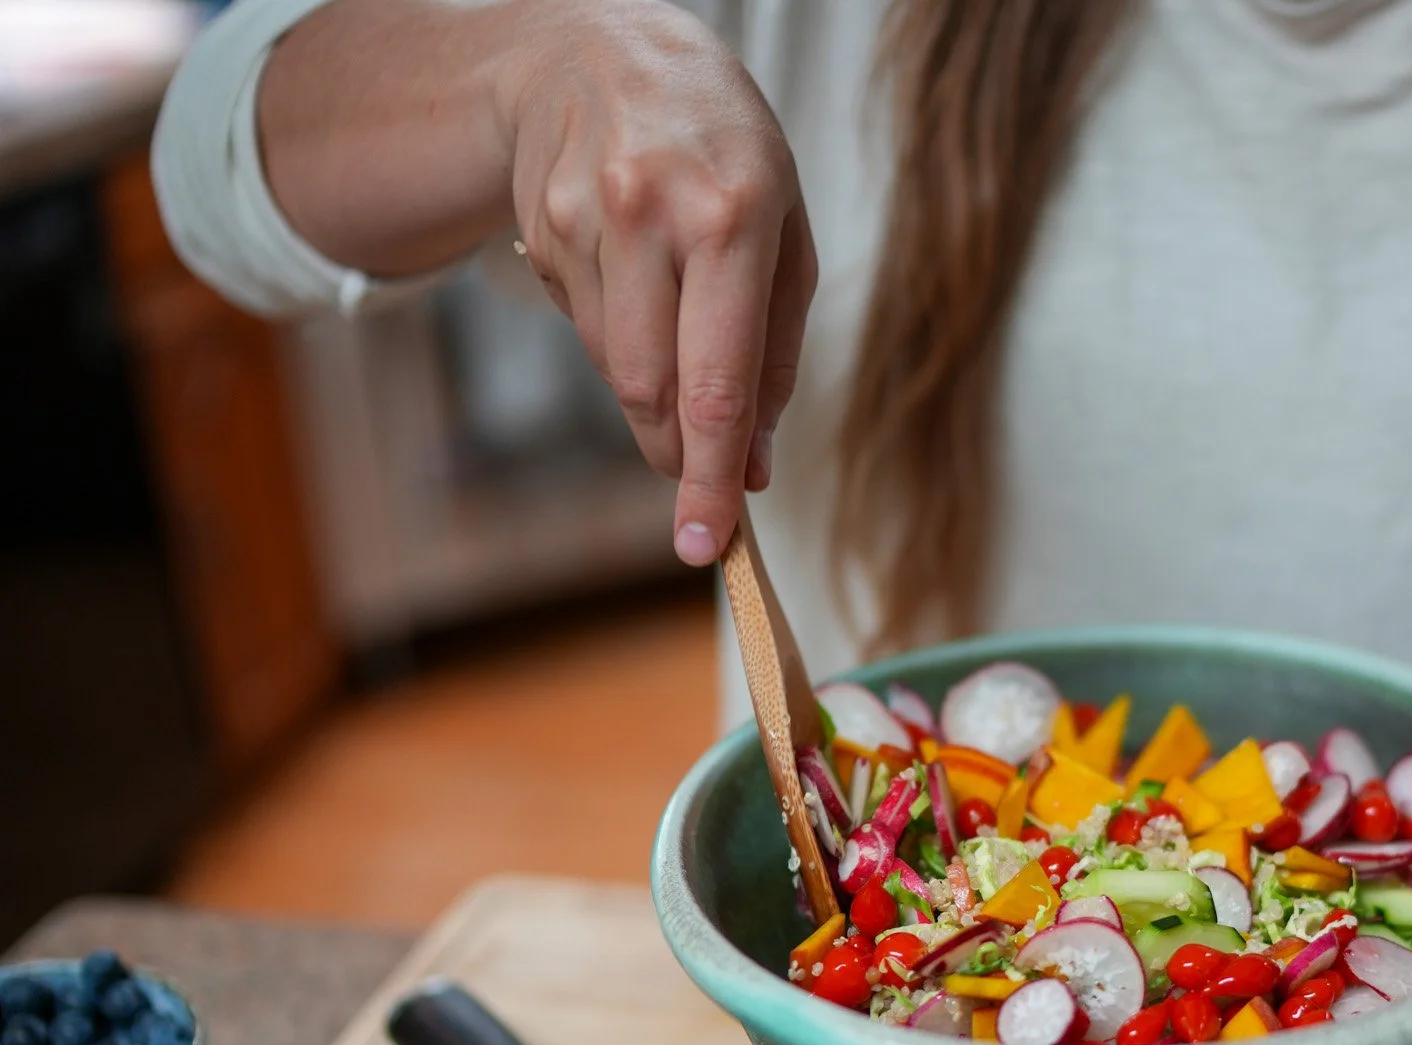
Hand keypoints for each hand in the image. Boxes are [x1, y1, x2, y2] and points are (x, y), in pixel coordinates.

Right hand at [503, 0, 816, 563]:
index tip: (706, 543)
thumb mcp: (786, 230)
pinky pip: (584, 327)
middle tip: (701, 478)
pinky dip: (617, 334)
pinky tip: (631, 277)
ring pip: (615, 369)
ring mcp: (583, 220)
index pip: (715, 380)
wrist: (601, 46)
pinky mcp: (540, 229)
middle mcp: (652, 214)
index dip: (709, 475)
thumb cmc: (722, 147)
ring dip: (651, 388)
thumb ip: (775, 353)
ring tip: (676, 323)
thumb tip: (756, 465)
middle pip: (653, 390)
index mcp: (733, 214)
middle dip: (678, 449)